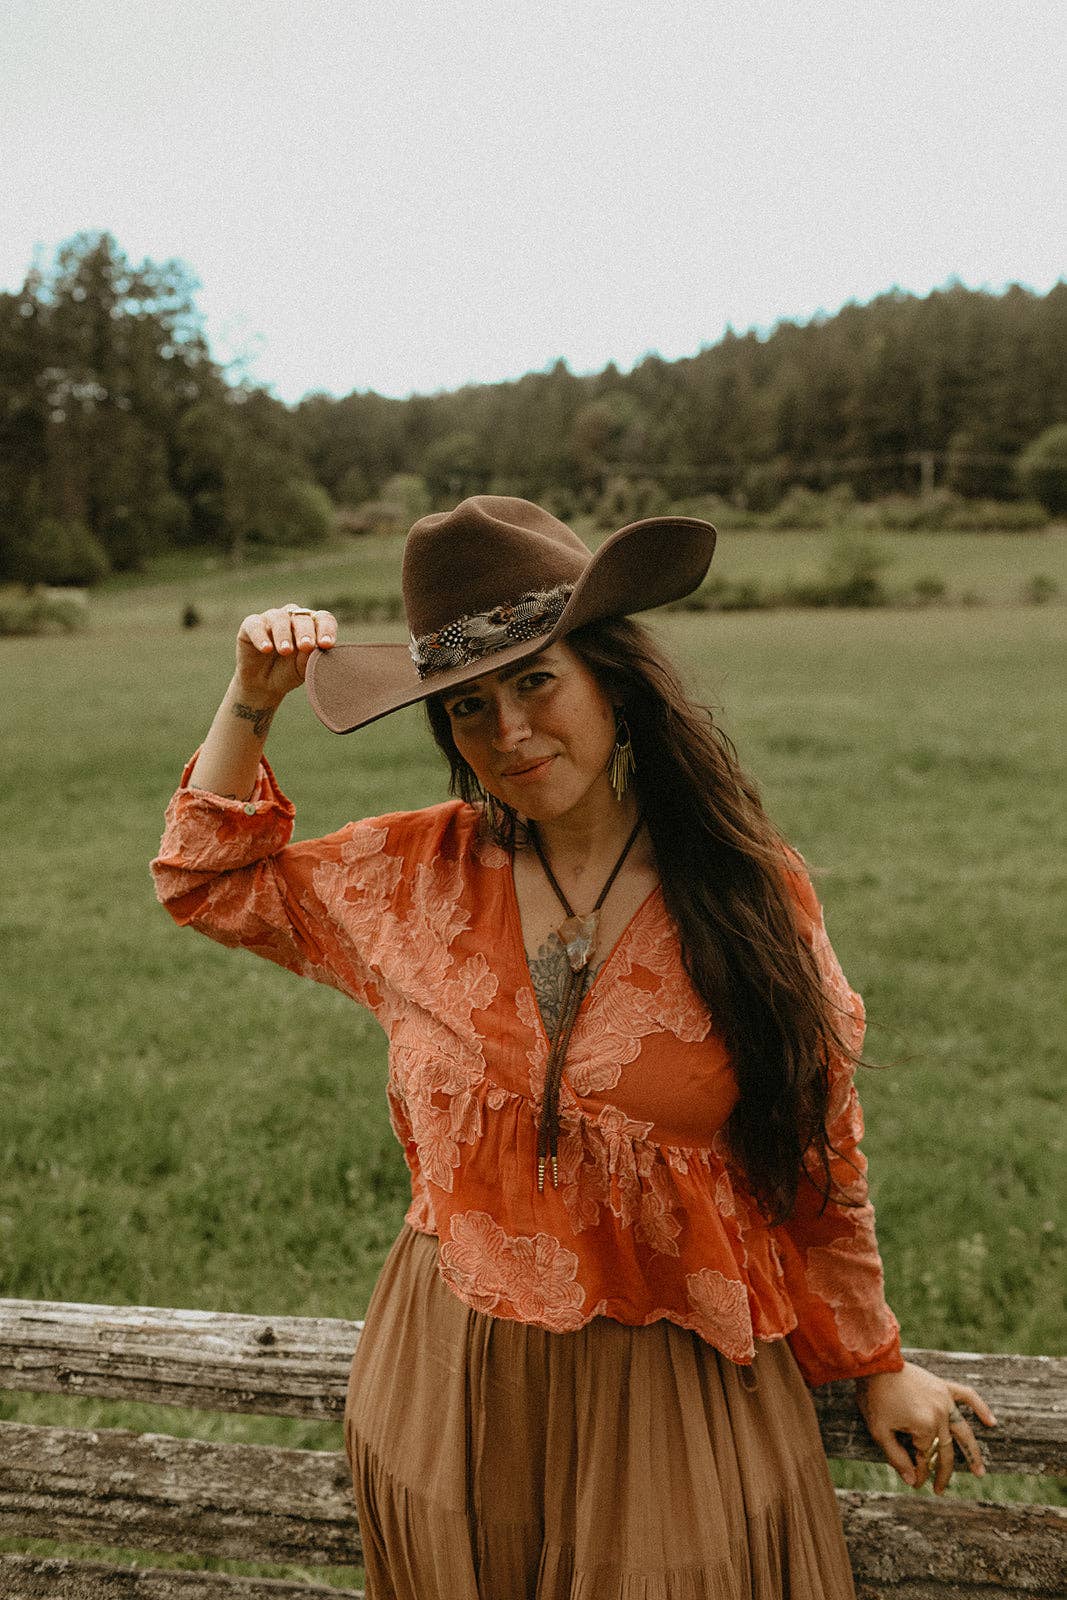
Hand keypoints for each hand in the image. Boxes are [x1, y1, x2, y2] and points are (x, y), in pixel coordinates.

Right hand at [235, 604, 336, 702]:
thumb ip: (310, 658)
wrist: (262, 684)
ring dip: (284, 633)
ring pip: (279, 617)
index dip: (326, 629)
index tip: (326, 645)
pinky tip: (266, 648)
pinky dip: (261, 636)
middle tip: (306, 646)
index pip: (323, 619)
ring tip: (286, 650)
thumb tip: (318, 648)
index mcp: (311, 625)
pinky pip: (255, 625)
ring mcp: (271, 619)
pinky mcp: (251, 625)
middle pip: (302, 617)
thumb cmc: (288, 672)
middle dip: (305, 632)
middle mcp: (292, 617)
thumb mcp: (303, 668)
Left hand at [855, 1361, 996, 1493]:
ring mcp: (944, 1399)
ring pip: (963, 1431)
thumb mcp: (880, 1432)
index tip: (914, 1484)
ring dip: (972, 1453)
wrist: (875, 1363)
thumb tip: (913, 1481)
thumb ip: (897, 1459)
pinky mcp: (943, 1386)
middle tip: (938, 1490)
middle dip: (941, 1472)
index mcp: (924, 1425)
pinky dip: (980, 1408)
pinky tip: (991, 1423)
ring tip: (979, 1473)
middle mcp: (940, 1414)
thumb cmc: (874, 1397)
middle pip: (944, 1449)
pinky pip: (967, 1396)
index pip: (926, 1457)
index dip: (920, 1473)